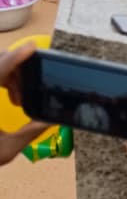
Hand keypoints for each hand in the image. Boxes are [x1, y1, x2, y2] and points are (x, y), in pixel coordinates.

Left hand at [0, 42, 47, 166]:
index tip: (32, 48)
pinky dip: (3, 79)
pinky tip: (10, 99)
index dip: (15, 57)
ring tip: (18, 100)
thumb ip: (29, 134)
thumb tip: (49, 120)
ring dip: (10, 74)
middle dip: (16, 68)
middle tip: (26, 92)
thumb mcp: (5, 151)